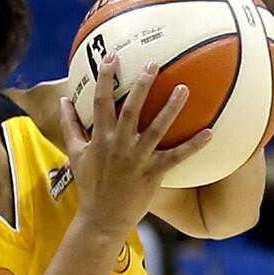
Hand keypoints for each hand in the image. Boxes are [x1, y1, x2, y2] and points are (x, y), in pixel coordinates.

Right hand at [59, 54, 211, 238]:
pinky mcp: (153, 173)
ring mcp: (137, 158)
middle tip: (153, 64)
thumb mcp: (75, 154)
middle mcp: (119, 144)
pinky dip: (193, 146)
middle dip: (141, 85)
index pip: (100, 102)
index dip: (104, 79)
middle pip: (131, 109)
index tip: (111, 57)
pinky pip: (176, 157)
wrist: (101, 218)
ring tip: (184, 88)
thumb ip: (70, 126)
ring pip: (157, 128)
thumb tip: (63, 101)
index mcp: (99, 138)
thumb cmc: (89, 185)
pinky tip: (210, 132)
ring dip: (171, 108)